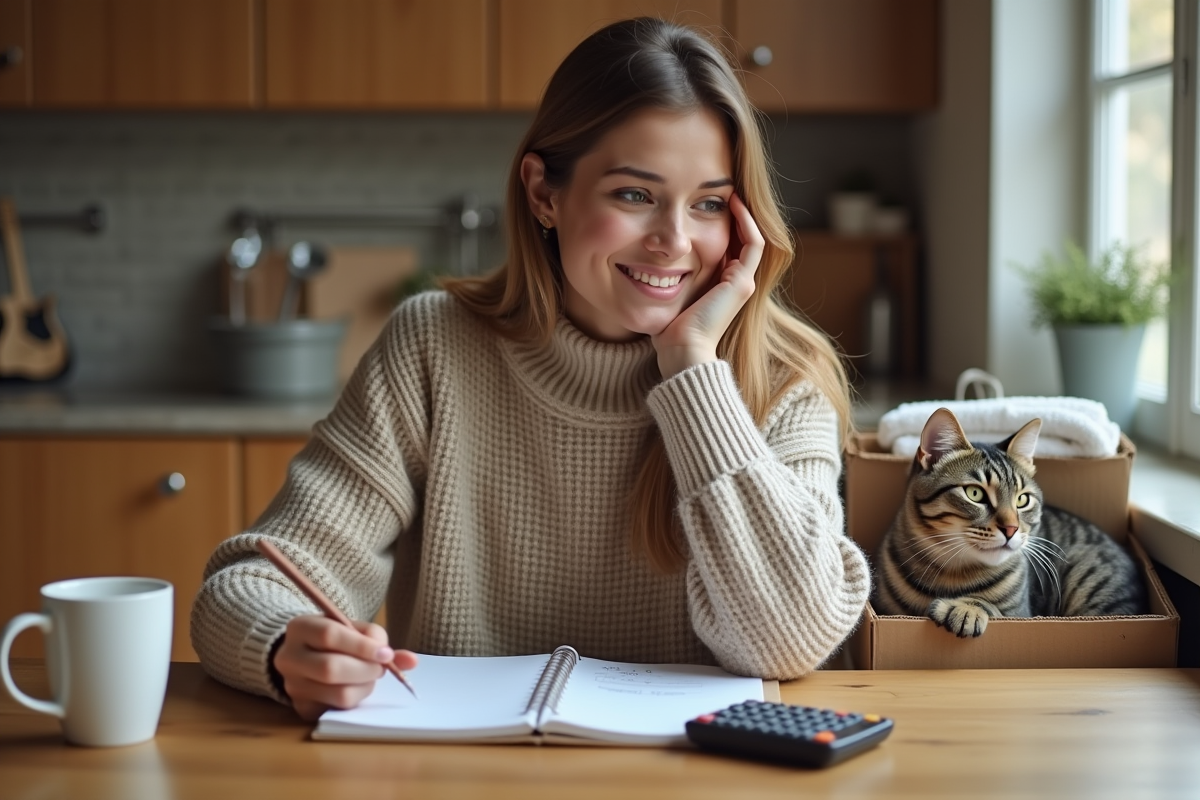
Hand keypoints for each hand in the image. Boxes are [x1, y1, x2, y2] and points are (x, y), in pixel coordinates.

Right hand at [272, 614, 419, 720]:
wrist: (305, 655)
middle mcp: (288, 658)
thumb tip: (411, 661)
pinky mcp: (301, 708)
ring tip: (369, 677)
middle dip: (365, 669)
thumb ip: (379, 640)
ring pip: (337, 693)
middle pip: (330, 668)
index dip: (361, 646)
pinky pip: (336, 709)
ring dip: (364, 686)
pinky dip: (356, 699)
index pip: (329, 635)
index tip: (385, 653)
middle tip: (380, 668)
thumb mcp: (353, 629)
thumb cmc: (335, 639)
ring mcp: (292, 686)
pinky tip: (356, 687)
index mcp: (300, 628)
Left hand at [651, 192, 763, 378]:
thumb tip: (646, 257)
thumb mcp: (667, 294)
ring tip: (730, 192)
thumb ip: (667, 277)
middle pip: (742, 241)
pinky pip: (753, 244)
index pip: (729, 247)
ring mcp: (743, 283)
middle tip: (720, 192)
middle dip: (734, 216)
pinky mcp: (742, 283)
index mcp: (722, 287)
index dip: (722, 224)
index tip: (705, 204)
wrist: (681, 349)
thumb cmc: (668, 329)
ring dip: (743, 215)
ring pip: (752, 239)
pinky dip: (746, 223)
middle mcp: (738, 283)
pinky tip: (733, 204)